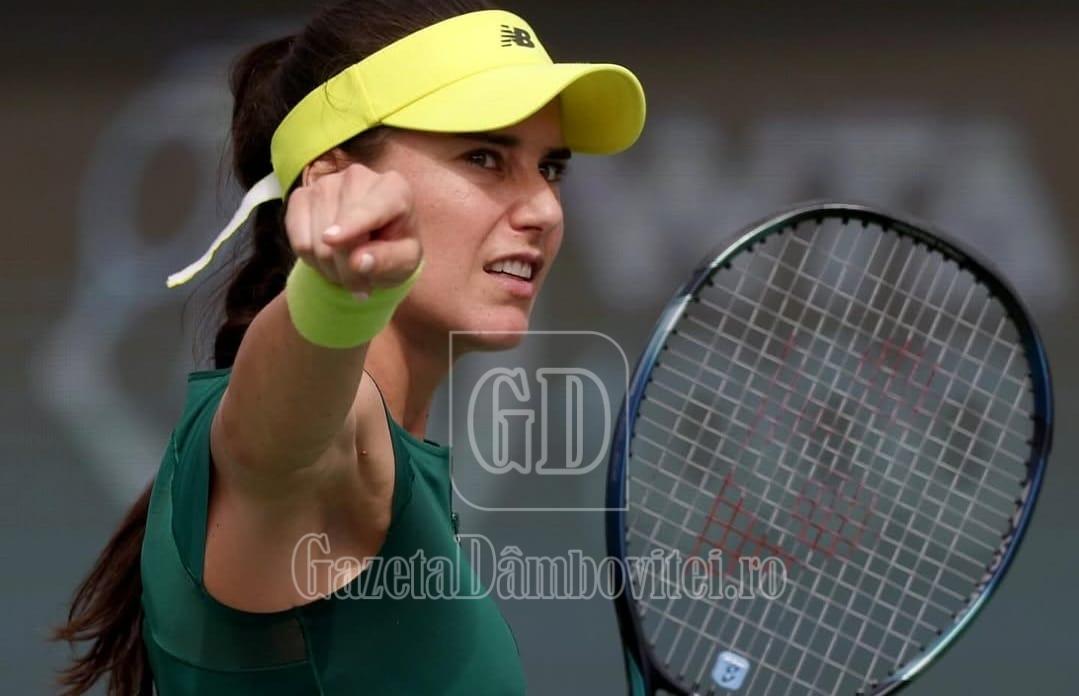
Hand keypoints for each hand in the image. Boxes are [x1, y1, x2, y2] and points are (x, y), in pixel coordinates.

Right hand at [284, 162, 423, 298]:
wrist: (374, 242)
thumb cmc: (395, 249)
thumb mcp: (405, 262)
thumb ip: (388, 261)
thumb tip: (358, 262)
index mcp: (394, 188)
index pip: (370, 209)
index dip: (350, 225)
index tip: (332, 239)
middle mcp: (358, 177)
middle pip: (339, 234)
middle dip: (347, 269)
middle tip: (361, 283)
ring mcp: (326, 183)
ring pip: (316, 241)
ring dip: (330, 268)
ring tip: (346, 268)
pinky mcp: (301, 195)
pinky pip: (297, 239)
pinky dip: (310, 260)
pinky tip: (327, 259)